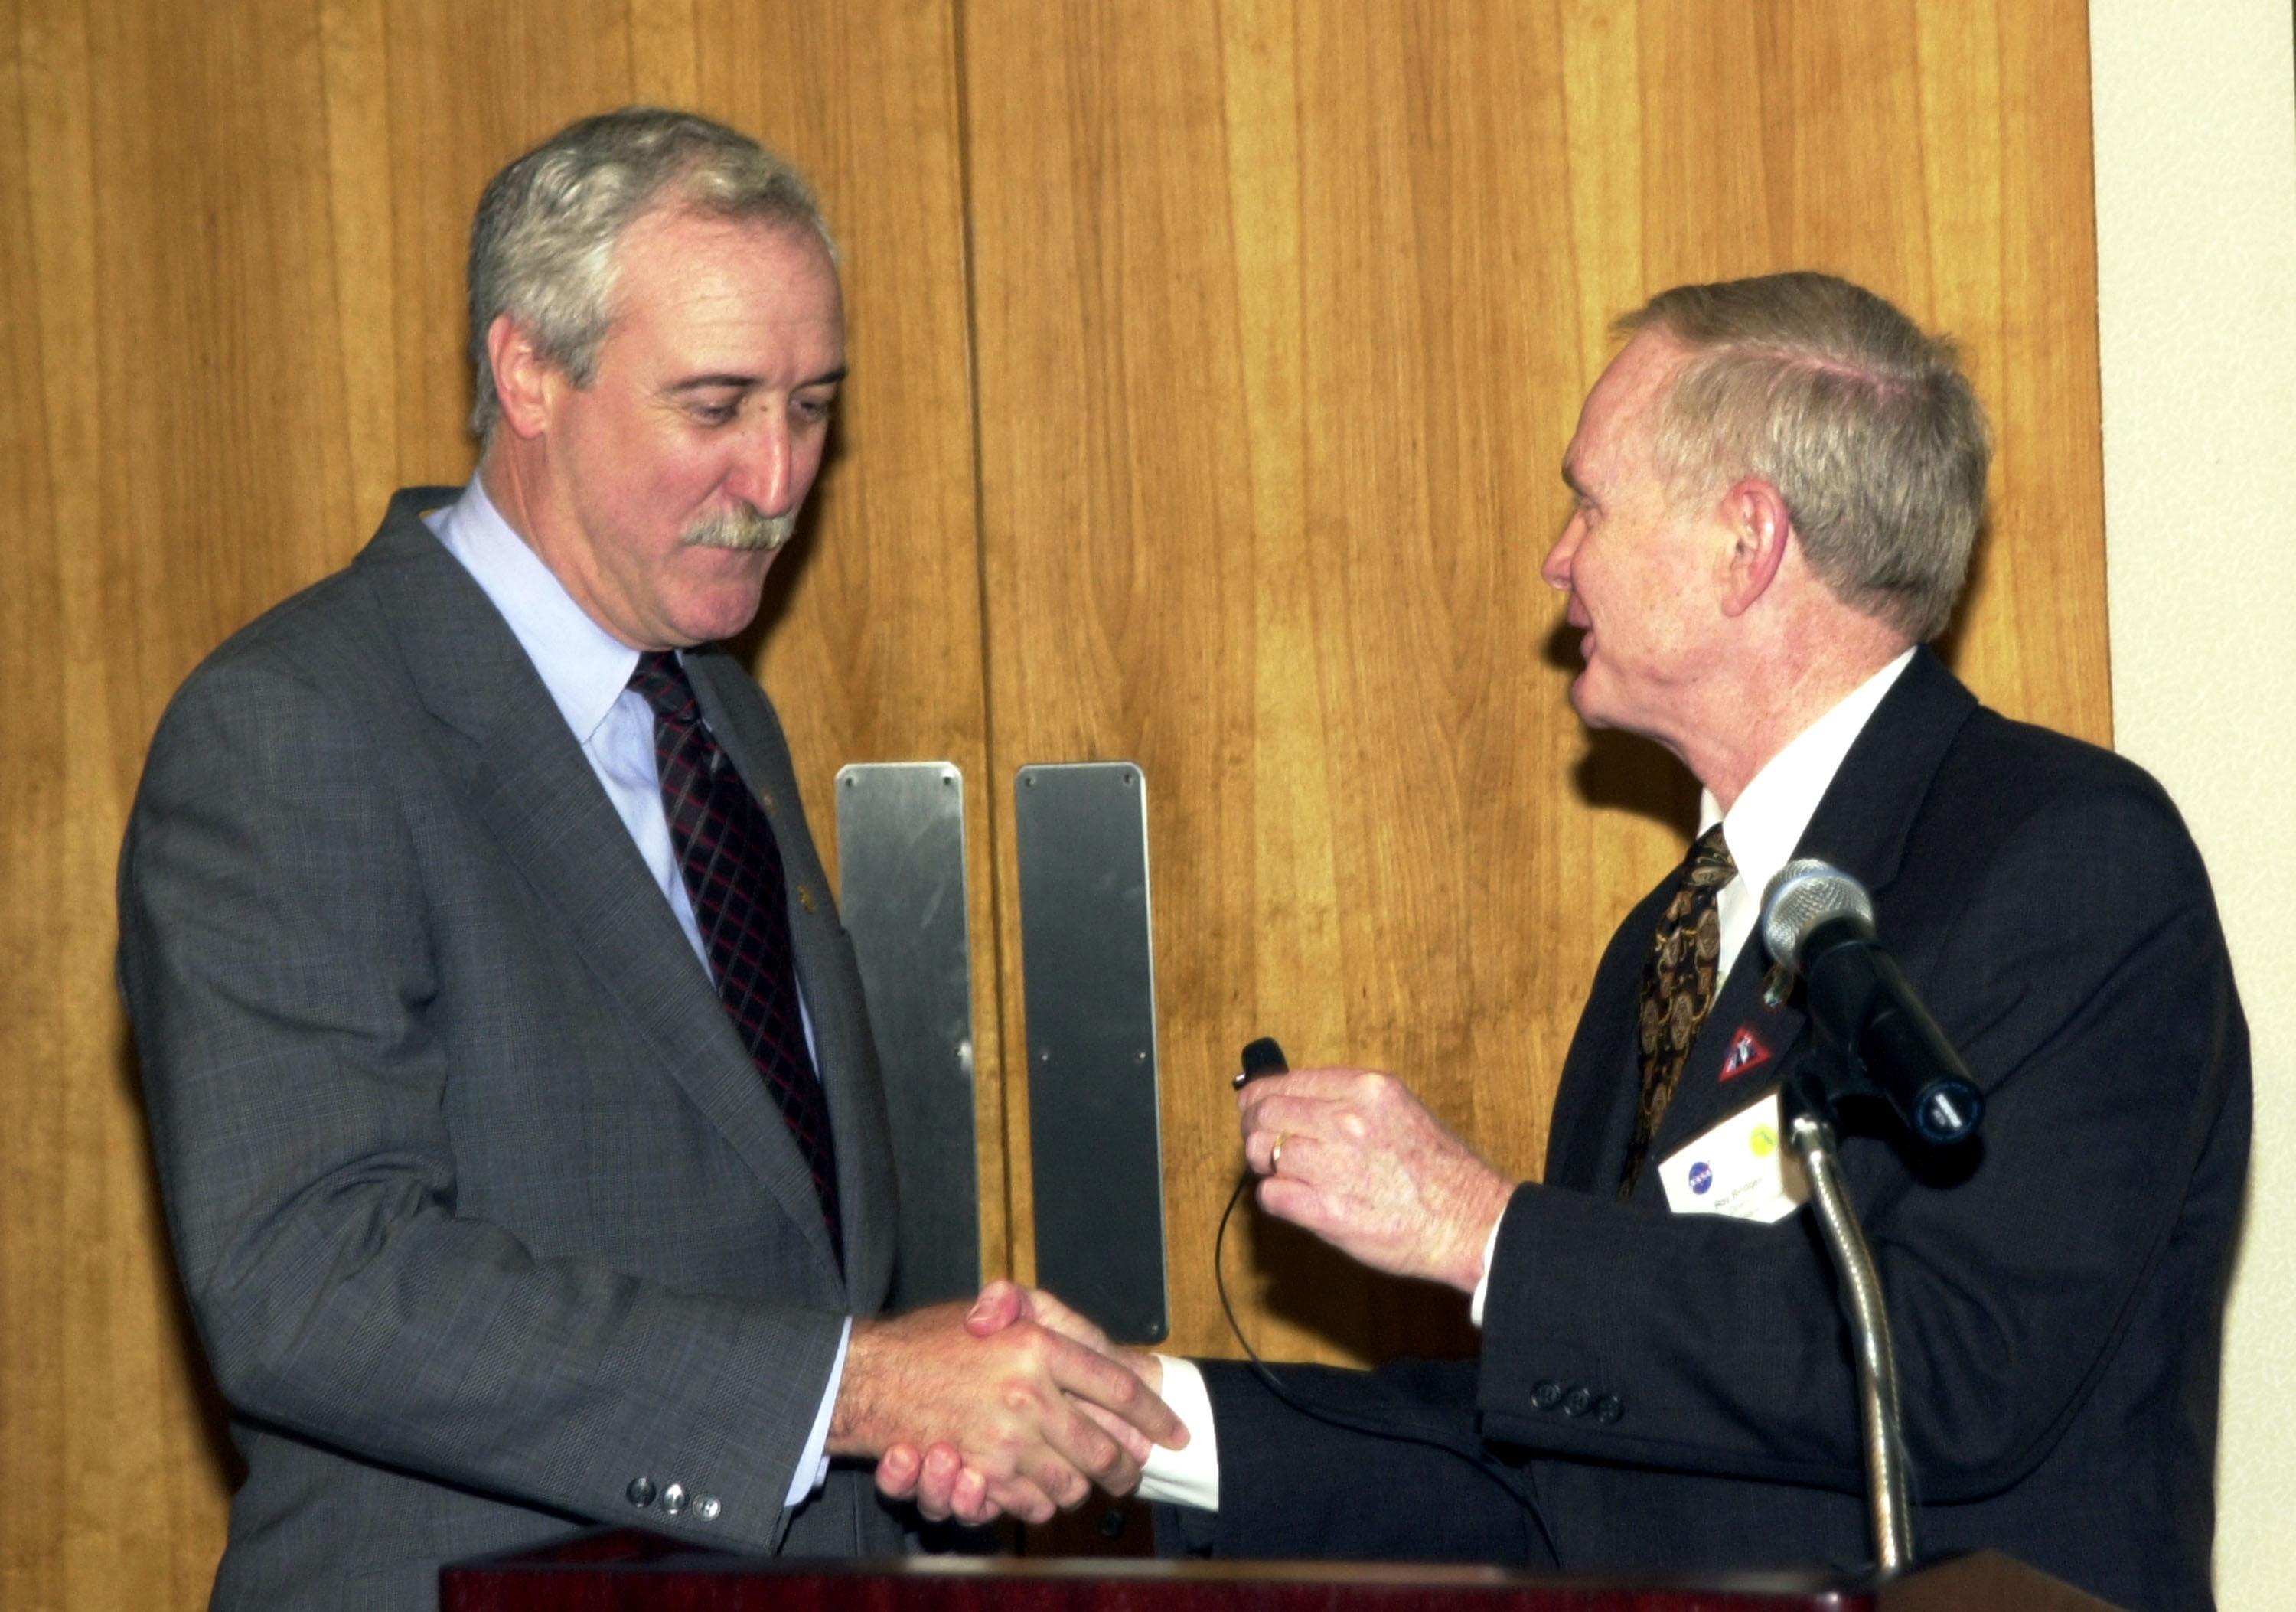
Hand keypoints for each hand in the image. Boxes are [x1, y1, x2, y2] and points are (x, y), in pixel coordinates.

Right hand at [840, 1296, 1182, 1524]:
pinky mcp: (981, 1475)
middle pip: (1105, 1449)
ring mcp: (1005, 1442)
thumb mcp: (991, 1304)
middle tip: (1134, 1469)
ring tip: (1086, 1478)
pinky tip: (1042, 1487)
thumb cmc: (932, 1339)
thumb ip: (1041, 1309)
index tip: (1175, 1431)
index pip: (1119, 1387)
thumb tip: (1087, 1340)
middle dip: (1127, 1466)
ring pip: (1073, 1484)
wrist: (871, 1378)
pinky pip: (1033, 1505)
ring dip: (1084, 1486)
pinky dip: (1044, 1502)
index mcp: (1039, 1347)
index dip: (1155, 1414)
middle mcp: (1028, 1396)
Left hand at [1238, 1066, 1513, 1290]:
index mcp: (1367, 1090)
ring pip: (1261, 1153)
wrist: (1471, 1223)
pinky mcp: (1327, 1211)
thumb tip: (1298, 1100)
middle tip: (1257, 1141)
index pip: (1288, 1082)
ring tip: (1280, 1173)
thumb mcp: (1400, 1110)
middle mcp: (1347, 1121)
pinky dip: (1274, 1197)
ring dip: (1262, 1164)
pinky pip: (1272, 1196)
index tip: (1254, 1104)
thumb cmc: (1441, 1171)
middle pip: (1265, 1114)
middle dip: (1253, 1128)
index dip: (1261, 1095)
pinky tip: (1292, 1200)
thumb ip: (1350, 1102)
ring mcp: (1334, 1166)